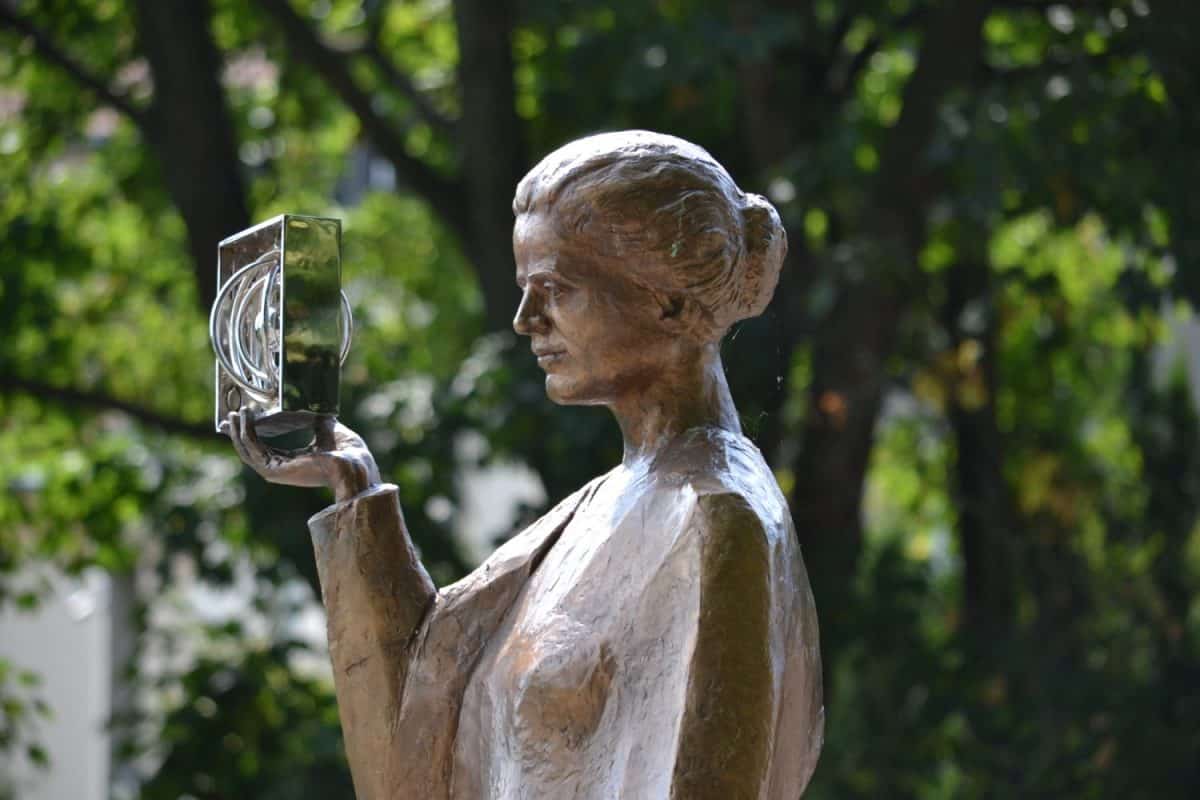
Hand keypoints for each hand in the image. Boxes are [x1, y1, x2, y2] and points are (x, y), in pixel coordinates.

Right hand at [226, 411, 381, 502]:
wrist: (353, 461)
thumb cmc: (346, 449)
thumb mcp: (324, 428)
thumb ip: (312, 419)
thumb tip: (306, 404)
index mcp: (291, 462)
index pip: (263, 448)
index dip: (249, 434)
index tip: (240, 420)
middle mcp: (281, 469)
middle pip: (249, 450)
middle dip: (237, 432)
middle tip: (230, 414)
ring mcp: (276, 471)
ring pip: (247, 450)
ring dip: (239, 430)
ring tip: (235, 413)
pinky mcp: (274, 469)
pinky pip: (252, 448)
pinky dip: (246, 432)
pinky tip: (245, 418)